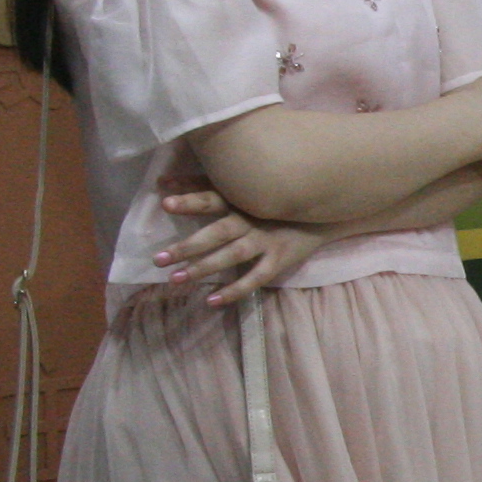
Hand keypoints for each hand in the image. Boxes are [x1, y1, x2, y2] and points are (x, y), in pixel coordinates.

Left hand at [155, 186, 329, 303]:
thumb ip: (201, 183)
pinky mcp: (278, 259)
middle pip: (217, 233)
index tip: (165, 203)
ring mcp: (266, 241)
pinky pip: (255, 278)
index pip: (213, 197)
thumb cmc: (271, 194)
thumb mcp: (240, 185)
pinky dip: (234, 290)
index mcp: (242, 198)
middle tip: (159, 259)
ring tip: (176, 279)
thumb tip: (161, 179)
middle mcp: (252, 219)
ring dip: (204, 268)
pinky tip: (211, 301)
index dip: (191, 200)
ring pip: (232, 256)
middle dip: (188, 246)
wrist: (321, 208)